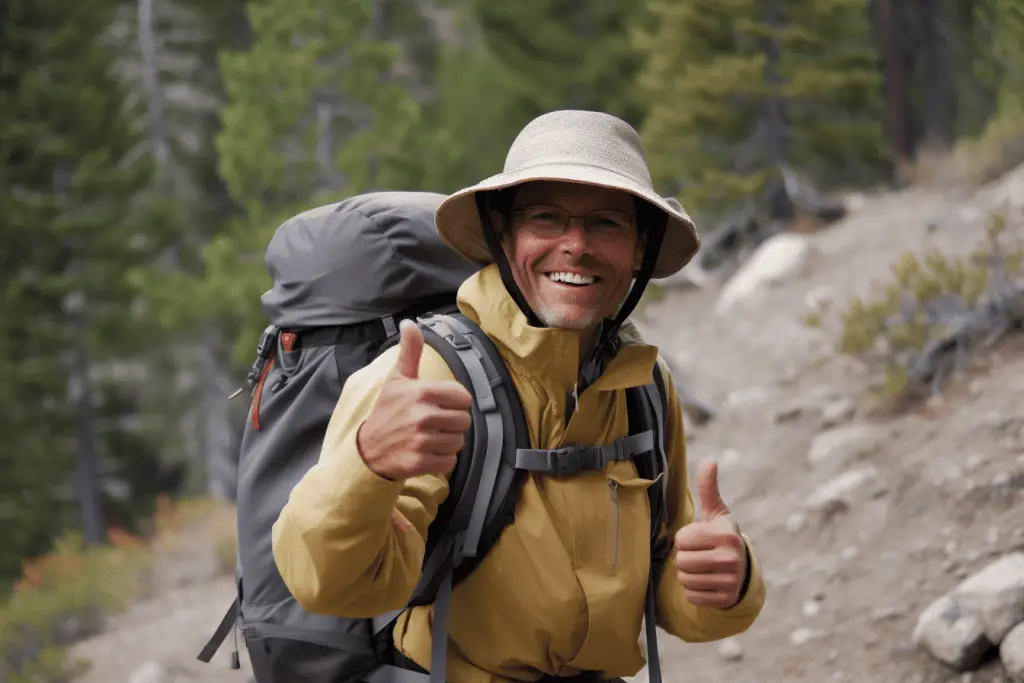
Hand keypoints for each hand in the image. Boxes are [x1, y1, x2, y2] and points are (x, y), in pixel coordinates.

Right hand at [357, 319, 472, 479]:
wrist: (366, 450)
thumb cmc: (387, 411)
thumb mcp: (397, 379)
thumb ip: (410, 352)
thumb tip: (410, 323)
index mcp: (421, 392)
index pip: (463, 397)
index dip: (455, 402)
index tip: (440, 405)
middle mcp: (422, 416)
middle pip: (464, 421)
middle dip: (452, 424)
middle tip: (434, 424)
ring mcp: (421, 441)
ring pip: (458, 442)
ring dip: (447, 442)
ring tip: (430, 438)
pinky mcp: (420, 463)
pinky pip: (450, 462)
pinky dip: (442, 460)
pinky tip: (427, 452)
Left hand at [674, 459, 747, 608]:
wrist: (742, 570)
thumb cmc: (721, 536)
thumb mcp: (716, 513)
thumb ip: (709, 488)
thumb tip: (710, 460)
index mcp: (725, 534)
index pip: (682, 540)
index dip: (685, 540)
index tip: (699, 539)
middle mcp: (731, 557)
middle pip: (682, 561)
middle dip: (685, 558)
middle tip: (700, 555)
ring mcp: (730, 580)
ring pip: (685, 580)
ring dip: (688, 575)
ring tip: (703, 568)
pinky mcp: (726, 599)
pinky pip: (692, 597)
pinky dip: (694, 592)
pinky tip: (707, 583)